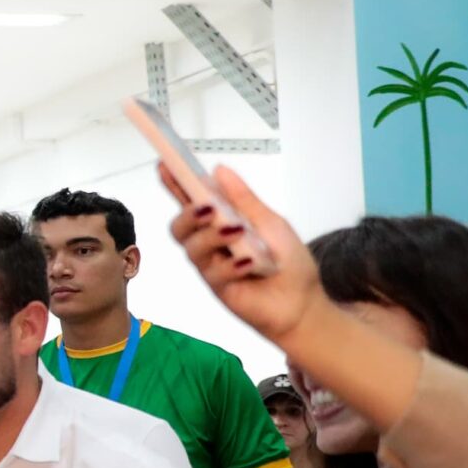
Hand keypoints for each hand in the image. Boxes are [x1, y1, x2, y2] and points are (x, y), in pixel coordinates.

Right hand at [161, 165, 320, 349]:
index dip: (175, 184)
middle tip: (206, 208)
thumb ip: (244, 200)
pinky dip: (230, 264)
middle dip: (187, 215)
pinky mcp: (219, 288)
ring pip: (192, 248)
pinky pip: (213, 273)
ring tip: (236, 232)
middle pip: (179, 227)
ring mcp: (212, 266)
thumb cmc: (288, 261)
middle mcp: (210, 243)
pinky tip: (249, 262)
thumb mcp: (270, 222)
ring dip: (211, 237)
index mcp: (220, 223)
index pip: (191, 201)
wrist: (303, 301)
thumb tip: (219, 170)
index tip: (165, 165)